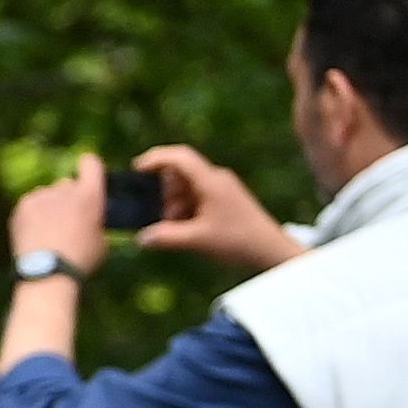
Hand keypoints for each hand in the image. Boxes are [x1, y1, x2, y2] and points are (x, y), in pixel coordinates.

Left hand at [7, 160, 111, 278]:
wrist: (47, 273)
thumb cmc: (81, 261)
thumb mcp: (102, 240)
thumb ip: (97, 220)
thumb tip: (92, 218)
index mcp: (90, 194)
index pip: (91, 163)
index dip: (89, 168)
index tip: (87, 176)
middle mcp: (65, 188)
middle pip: (67, 183)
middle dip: (69, 197)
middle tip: (67, 220)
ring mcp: (41, 195)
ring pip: (47, 195)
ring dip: (50, 206)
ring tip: (49, 232)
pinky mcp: (23, 205)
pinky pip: (31, 204)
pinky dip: (33, 214)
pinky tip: (35, 233)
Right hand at [129, 141, 296, 274]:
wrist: (271, 249)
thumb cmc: (238, 241)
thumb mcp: (198, 240)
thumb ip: (166, 238)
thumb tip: (142, 238)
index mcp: (211, 181)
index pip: (179, 157)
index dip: (155, 158)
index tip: (136, 168)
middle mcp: (216, 179)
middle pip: (180, 174)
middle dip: (164, 194)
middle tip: (162, 216)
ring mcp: (222, 188)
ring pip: (188, 188)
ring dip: (175, 205)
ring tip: (176, 229)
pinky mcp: (225, 199)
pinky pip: (198, 197)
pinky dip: (187, 210)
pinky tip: (188, 230)